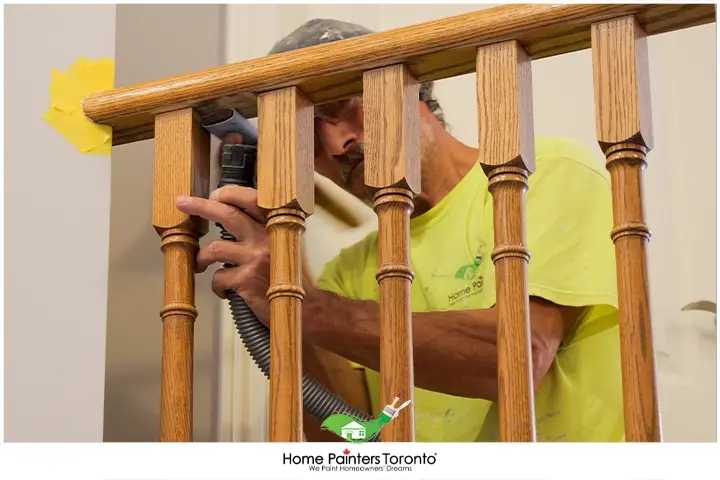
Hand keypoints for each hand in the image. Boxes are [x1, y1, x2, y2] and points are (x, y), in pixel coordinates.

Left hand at [175, 132, 271, 323]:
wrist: (305, 307)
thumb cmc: (290, 277)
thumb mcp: (285, 246)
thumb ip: (264, 232)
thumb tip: (233, 219)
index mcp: (275, 226)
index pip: (252, 199)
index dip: (230, 193)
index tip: (214, 194)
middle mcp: (265, 238)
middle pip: (227, 214)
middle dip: (200, 206)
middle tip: (182, 202)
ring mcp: (255, 258)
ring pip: (214, 248)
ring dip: (201, 258)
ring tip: (201, 265)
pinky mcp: (245, 280)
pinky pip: (218, 278)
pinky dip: (217, 286)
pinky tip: (225, 291)